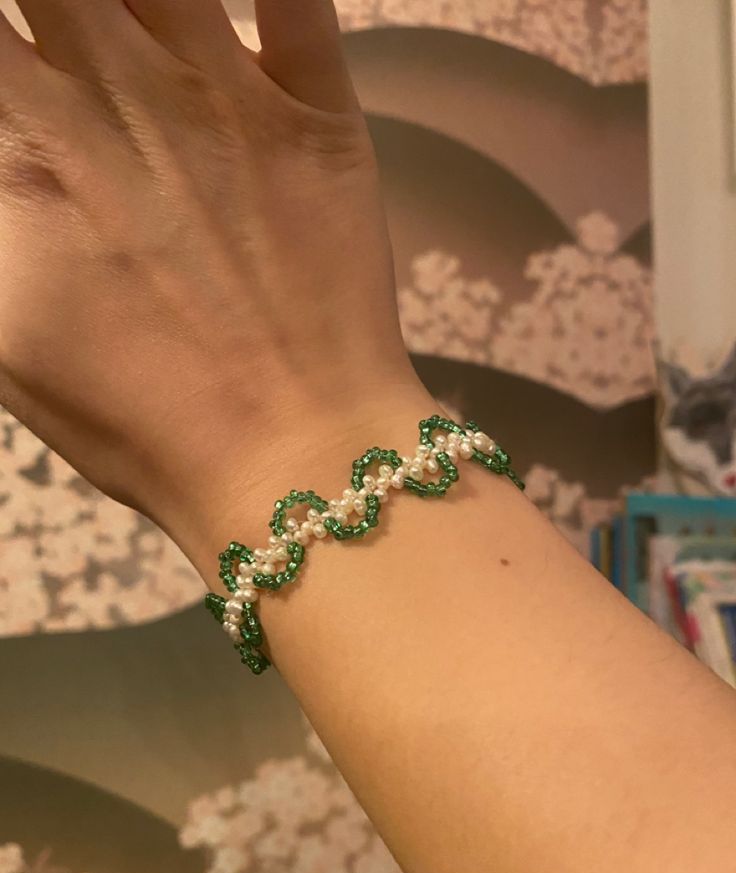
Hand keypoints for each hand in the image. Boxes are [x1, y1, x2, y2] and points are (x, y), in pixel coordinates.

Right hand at [0, 0, 426, 559]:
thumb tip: (7, 158)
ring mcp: (233, 94)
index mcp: (33, 148)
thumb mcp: (7, 334)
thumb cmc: (139, 420)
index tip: (18, 61)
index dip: (1, 36)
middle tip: (74, 46)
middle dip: (56, 7)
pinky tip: (241, 9)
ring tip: (132, 34)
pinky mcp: (322, 117)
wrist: (293, 457)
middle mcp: (126, 91)